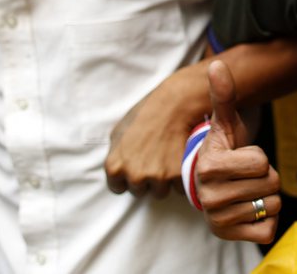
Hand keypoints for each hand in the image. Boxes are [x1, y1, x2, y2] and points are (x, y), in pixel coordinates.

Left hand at [104, 64, 207, 197]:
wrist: (176, 104)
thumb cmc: (146, 113)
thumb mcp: (119, 130)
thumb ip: (115, 153)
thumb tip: (116, 166)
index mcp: (114, 166)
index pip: (117, 188)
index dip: (128, 178)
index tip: (137, 166)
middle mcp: (134, 176)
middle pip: (139, 191)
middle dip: (146, 178)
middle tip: (156, 158)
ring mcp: (157, 178)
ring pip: (160, 191)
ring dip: (165, 180)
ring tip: (169, 157)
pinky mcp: (178, 177)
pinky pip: (179, 188)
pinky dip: (182, 177)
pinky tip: (181, 159)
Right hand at [196, 60, 280, 242]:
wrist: (208, 187)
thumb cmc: (222, 151)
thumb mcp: (224, 124)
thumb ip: (224, 96)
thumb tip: (217, 64)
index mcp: (209, 166)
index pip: (261, 161)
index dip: (258, 157)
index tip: (240, 158)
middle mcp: (209, 196)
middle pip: (270, 183)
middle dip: (266, 178)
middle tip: (245, 176)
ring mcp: (218, 219)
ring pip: (272, 205)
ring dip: (266, 197)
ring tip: (246, 192)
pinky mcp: (229, 237)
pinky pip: (268, 230)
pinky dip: (266, 220)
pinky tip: (248, 211)